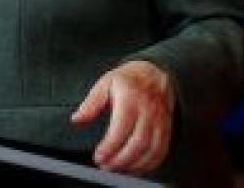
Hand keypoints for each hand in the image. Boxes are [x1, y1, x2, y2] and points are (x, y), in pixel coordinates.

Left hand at [70, 60, 175, 175]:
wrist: (154, 73)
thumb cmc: (127, 80)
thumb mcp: (104, 83)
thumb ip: (91, 103)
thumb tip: (77, 119)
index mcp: (130, 98)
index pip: (121, 128)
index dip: (110, 146)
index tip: (99, 156)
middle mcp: (148, 111)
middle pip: (138, 143)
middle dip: (121, 159)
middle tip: (106, 166)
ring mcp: (160, 122)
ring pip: (152, 150)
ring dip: (135, 165)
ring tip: (118, 169)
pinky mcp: (166, 129)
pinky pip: (161, 151)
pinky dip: (150, 164)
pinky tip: (136, 168)